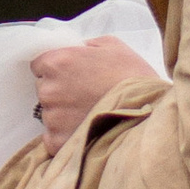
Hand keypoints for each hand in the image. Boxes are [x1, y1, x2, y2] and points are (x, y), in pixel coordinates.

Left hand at [32, 36, 157, 149]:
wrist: (150, 113)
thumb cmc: (133, 76)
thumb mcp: (111, 46)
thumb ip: (85, 46)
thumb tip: (76, 51)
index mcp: (57, 62)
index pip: (39, 65)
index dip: (56, 69)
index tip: (71, 75)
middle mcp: (49, 90)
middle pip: (43, 89)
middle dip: (60, 91)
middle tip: (85, 95)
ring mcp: (52, 118)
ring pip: (49, 114)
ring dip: (64, 115)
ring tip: (90, 115)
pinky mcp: (57, 143)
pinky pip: (53, 138)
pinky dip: (65, 136)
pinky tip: (86, 130)